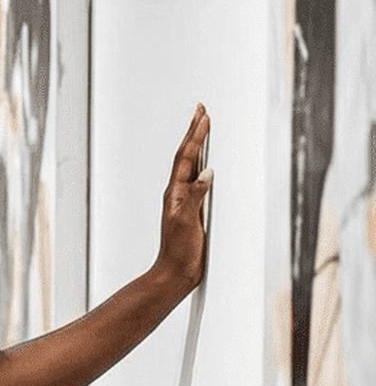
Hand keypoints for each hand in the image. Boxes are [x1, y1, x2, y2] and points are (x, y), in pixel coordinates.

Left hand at [156, 104, 213, 294]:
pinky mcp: (194, 211)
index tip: (203, 115)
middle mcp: (178, 193)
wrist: (175, 274)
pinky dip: (204, 166)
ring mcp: (186, 202)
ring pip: (193, 166)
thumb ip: (195, 196)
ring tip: (203, 127)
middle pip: (187, 156)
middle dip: (194, 132)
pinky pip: (200, 181)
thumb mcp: (186, 222)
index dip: (195, 136)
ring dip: (199, 146)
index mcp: (175, 193)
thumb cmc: (178, 252)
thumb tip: (207, 172)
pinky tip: (209, 164)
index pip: (186, 158)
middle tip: (200, 110)